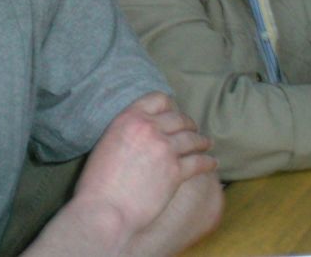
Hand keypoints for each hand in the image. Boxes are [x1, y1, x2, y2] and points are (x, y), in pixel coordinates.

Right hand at [72, 92, 216, 236]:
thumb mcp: (107, 143)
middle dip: (188, 124)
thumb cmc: (98, 184)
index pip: (158, 99)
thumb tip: (142, 135)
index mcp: (129, 118)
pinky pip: (198, 162)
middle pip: (179, 118)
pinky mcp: (176, 171)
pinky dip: (208, 162)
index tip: (174, 113)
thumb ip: (126, 132)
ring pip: (192, 139)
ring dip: (201, 141)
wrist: (105, 211)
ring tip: (206, 144)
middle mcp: (150, 128)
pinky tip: (212, 163)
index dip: (170, 105)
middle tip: (192, 131)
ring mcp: (165, 149)